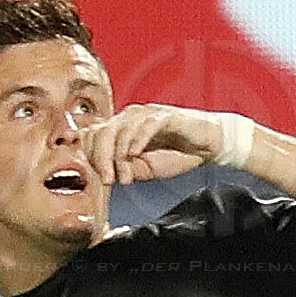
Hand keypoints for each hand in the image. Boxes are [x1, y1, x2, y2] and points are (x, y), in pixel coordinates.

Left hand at [81, 104, 219, 186]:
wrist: (204, 147)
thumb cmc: (173, 155)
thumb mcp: (142, 170)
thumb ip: (122, 168)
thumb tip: (104, 173)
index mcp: (120, 129)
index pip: (94, 136)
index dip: (91, 157)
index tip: (100, 179)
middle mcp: (130, 118)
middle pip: (103, 131)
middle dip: (101, 158)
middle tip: (108, 181)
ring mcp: (147, 115)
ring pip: (122, 128)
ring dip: (120, 155)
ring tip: (125, 177)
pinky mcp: (165, 116)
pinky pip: (147, 124)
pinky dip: (138, 139)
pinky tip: (136, 154)